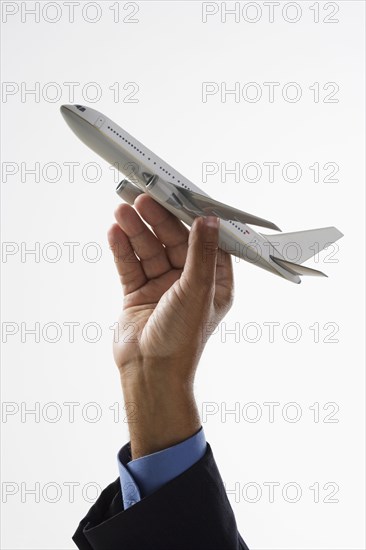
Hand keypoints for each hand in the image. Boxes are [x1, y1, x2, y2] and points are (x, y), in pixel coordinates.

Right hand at [107, 194, 232, 457]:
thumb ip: (201, 253)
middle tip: (142, 199)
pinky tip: (115, 233)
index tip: (180, 196)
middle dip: (158, 221)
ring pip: (149, 251)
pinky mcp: (138, 294)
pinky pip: (130, 266)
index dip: (193, 219)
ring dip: (136, 232)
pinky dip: (123, 250)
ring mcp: (162, 287)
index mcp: (213, 283)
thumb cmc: (182, 338)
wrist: (149, 373)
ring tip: (121, 212)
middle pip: (173, 242)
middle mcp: (188, 282)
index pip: (205, 242)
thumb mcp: (197, 290)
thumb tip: (209, 219)